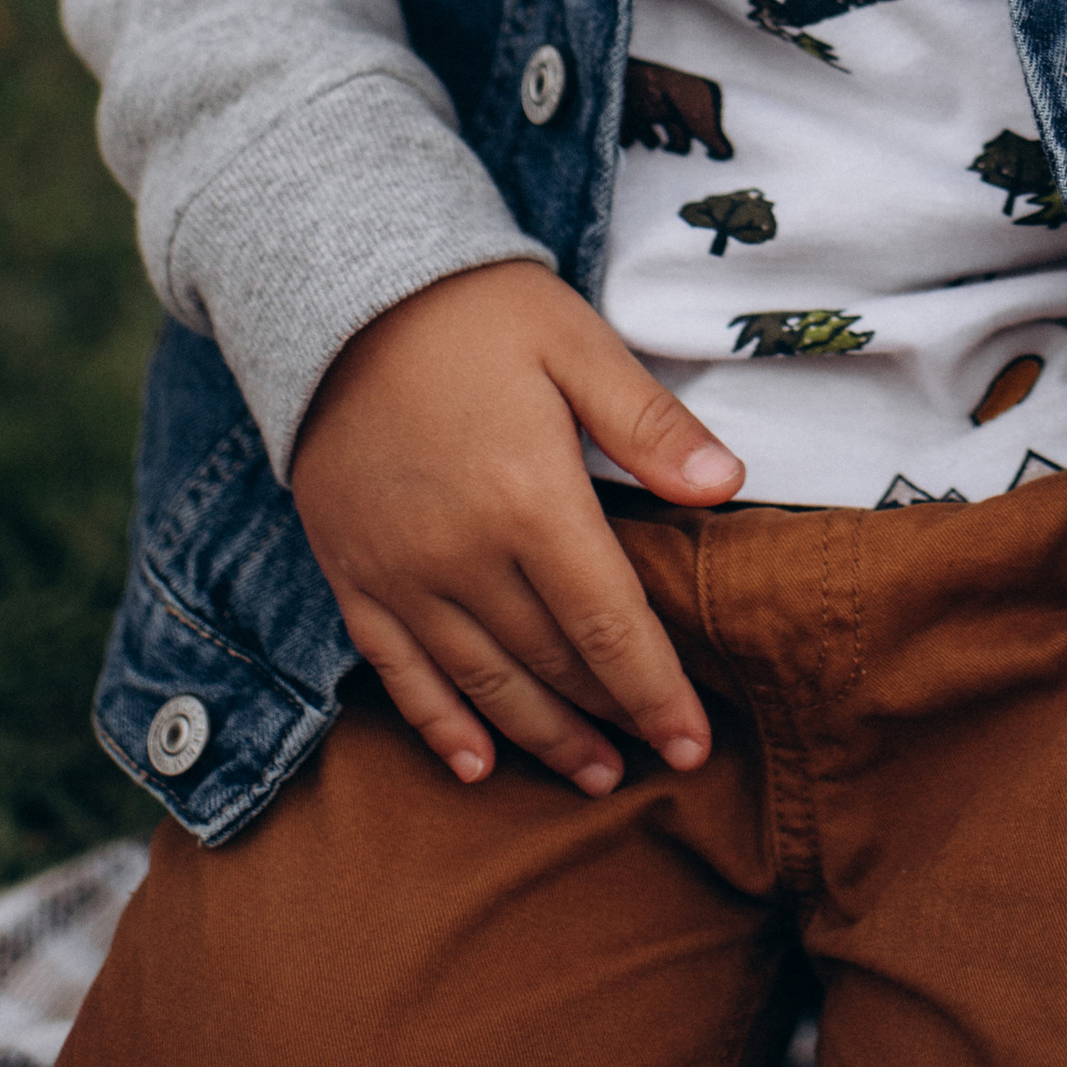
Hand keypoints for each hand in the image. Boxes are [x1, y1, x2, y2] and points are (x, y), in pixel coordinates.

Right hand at [289, 259, 743, 795]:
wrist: (339, 292)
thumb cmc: (475, 311)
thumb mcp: (576, 343)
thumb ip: (649, 422)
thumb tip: (727, 485)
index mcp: (530, 500)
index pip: (609, 627)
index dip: (656, 694)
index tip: (694, 745)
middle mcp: (461, 554)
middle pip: (551, 663)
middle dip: (610, 717)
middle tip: (655, 760)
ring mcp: (399, 572)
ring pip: (481, 681)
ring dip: (541, 735)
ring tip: (591, 773)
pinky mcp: (351, 571)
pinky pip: (396, 669)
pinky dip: (437, 723)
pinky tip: (475, 764)